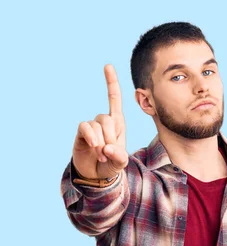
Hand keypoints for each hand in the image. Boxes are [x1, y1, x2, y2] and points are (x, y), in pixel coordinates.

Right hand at [72, 64, 128, 179]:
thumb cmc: (111, 164)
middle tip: (109, 154)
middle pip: (108, 119)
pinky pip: (85, 128)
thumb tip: (108, 147)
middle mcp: (105, 121)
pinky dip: (91, 138)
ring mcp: (92, 126)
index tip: (107, 66)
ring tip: (102, 156)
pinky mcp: (81, 132)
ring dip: (100, 142)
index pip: (114, 99)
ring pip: (97, 125)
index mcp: (118, 123)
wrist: (96, 174)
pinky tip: (94, 148)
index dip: (111, 83)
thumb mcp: (121, 162)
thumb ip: (119, 156)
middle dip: (110, 138)